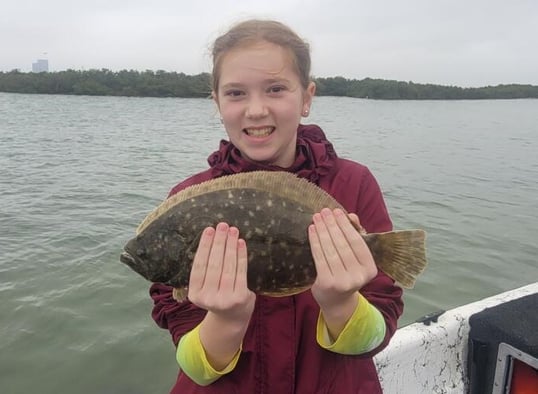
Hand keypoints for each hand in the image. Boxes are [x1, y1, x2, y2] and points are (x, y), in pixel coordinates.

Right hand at [188, 222, 254, 322]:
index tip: (208, 229)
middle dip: (218, 242)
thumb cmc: (218, 295)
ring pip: (228, 267)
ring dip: (230, 246)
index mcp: (194, 294)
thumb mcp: (205, 287)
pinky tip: (241, 243)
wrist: (232, 318)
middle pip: (214, 264)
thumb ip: (206, 269)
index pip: (198, 266)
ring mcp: (224, 300)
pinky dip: (241, 256)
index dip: (204, 246)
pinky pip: (241, 272)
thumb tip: (213, 236)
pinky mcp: (240, 298)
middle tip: (222, 225)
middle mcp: (207, 298)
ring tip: (233, 230)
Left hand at [309, 208, 377, 331]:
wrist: (337, 301)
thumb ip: (356, 235)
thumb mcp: (356, 257)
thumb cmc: (347, 273)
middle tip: (324, 211)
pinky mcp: (326, 283)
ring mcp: (342, 281)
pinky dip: (315, 241)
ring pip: (330, 250)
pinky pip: (319, 257)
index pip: (357, 242)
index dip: (346, 225)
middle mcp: (358, 276)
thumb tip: (351, 215)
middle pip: (342, 245)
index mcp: (370, 269)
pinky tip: (311, 230)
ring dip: (322, 231)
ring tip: (316, 217)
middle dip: (332, 225)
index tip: (337, 211)